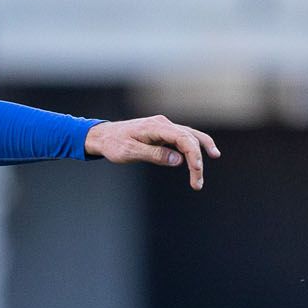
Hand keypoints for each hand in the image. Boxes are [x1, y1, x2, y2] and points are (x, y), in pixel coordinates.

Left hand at [85, 115, 219, 189]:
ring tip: (204, 171)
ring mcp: (165, 127)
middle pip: (191, 139)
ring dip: (199, 153)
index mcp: (156, 127)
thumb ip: (154, 155)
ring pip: (190, 137)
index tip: (196, 170)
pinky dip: (192, 149)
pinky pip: (183, 139)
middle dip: (198, 160)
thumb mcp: (129, 152)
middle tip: (198, 183)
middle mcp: (164, 124)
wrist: (103, 136)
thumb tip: (178, 160)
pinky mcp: (163, 133)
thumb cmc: (113, 144)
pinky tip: (196, 160)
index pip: (184, 138)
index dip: (194, 154)